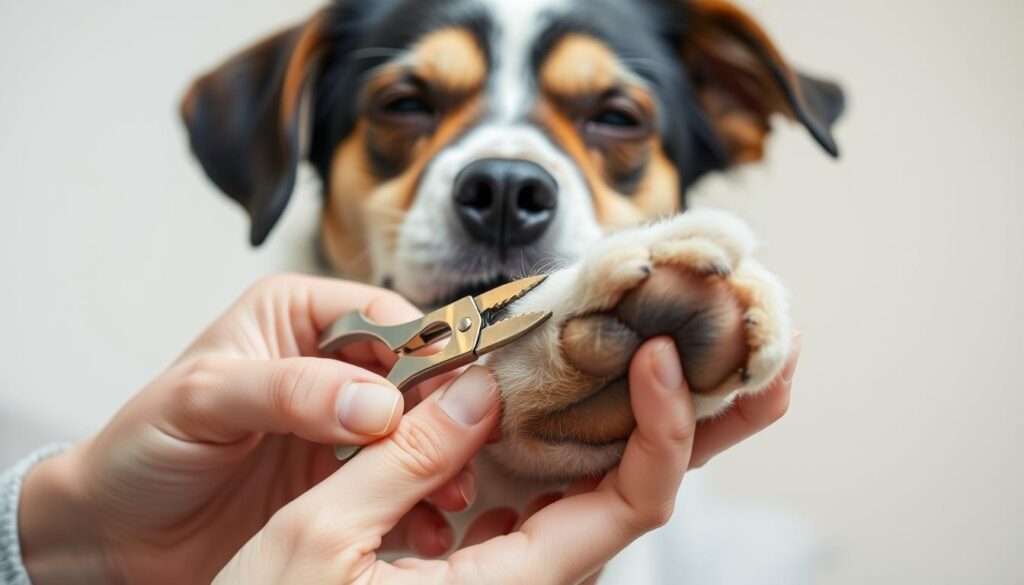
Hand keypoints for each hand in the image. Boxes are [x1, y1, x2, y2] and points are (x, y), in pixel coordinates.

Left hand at [18, 275, 479, 583]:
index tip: (449, 394)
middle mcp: (329, 364)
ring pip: (416, 428)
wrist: (116, 533)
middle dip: (442, 410)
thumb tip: (377, 402)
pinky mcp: (342, 479)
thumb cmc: (143, 447)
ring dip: (441, 458)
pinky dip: (420, 499)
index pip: (385, 316)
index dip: (423, 351)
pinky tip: (426, 522)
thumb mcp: (205, 401)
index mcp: (298, 317)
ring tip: (451, 492)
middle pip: (413, 373)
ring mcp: (340, 424)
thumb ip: (289, 390)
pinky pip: (400, 480)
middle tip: (464, 448)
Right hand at [215, 335, 785, 583]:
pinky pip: (554, 491)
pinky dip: (587, 436)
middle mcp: (527, 580)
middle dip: (708, 422)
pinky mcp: (482, 556)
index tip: (663, 351)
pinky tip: (594, 389)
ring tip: (698, 350)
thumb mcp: (316, 539)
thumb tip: (475, 393)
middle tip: (765, 355)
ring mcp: (509, 568)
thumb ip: (403, 462)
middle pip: (644, 492)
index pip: (627, 505)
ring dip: (658, 420)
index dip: (664, 429)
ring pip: (607, 487)